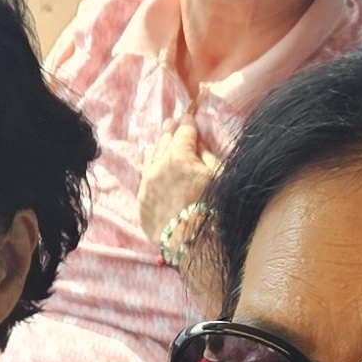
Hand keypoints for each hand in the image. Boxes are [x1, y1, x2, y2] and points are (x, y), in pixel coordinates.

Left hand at [134, 118, 222, 263]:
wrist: (193, 245)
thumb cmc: (214, 210)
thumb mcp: (219, 177)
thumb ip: (207, 156)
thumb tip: (198, 145)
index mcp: (179, 156)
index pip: (184, 131)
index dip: (188, 122)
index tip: (189, 117)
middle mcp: (158, 166)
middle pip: (164, 141)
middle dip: (170, 130)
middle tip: (172, 121)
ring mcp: (147, 184)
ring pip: (151, 157)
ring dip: (158, 147)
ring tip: (161, 140)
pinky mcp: (142, 202)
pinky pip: (145, 177)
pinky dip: (150, 166)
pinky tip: (151, 162)